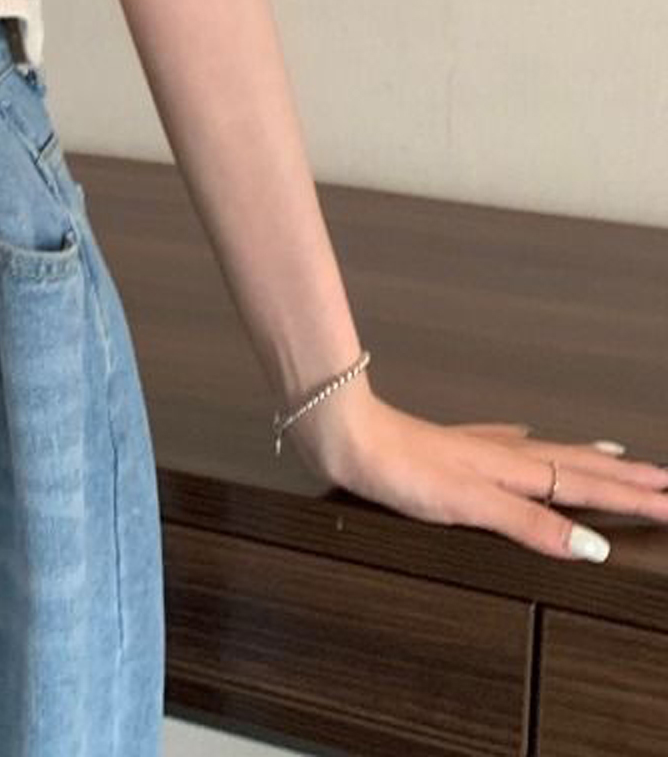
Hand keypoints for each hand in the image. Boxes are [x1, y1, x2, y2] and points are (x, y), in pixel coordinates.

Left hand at [296, 388, 667, 561]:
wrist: (342, 432)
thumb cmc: (397, 467)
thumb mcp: (469, 505)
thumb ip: (529, 525)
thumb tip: (592, 546)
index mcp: (510, 470)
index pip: (584, 484)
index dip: (630, 497)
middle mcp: (497, 455)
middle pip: (573, 463)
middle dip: (622, 475)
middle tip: (665, 479)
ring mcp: (471, 448)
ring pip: (544, 451)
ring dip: (583, 457)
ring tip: (615, 456)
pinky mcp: (444, 447)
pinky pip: (501, 441)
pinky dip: (524, 442)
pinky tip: (519, 434)